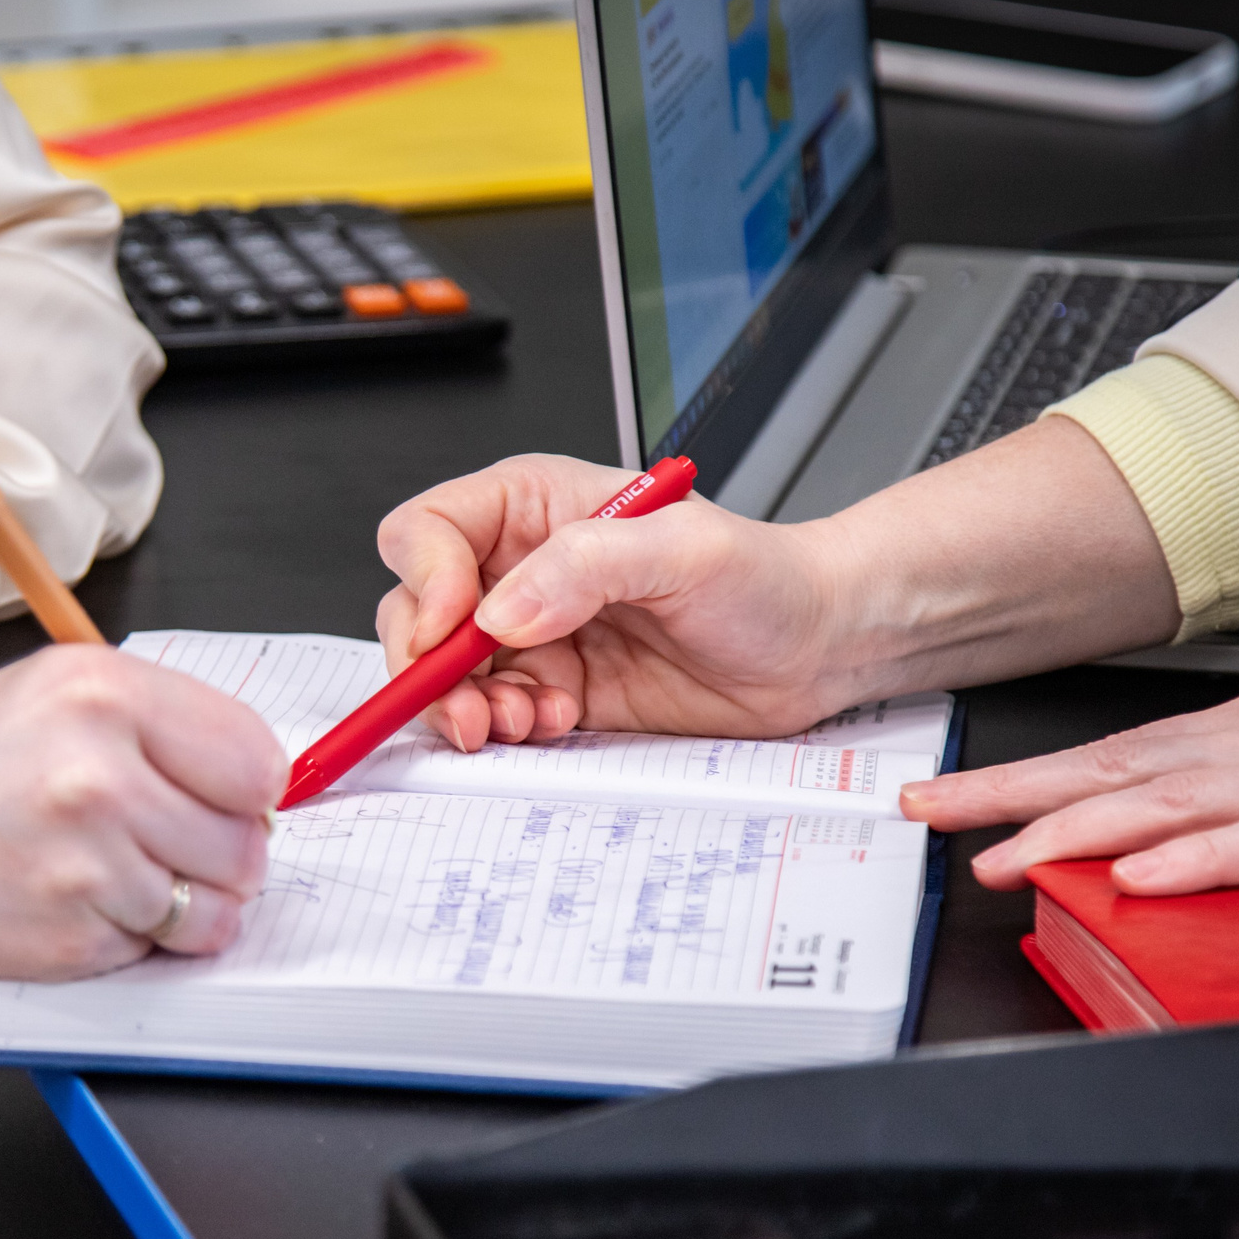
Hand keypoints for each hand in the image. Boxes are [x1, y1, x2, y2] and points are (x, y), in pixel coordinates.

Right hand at [0, 643, 285, 976]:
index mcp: (105, 693)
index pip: (258, 762)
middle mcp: (99, 776)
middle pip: (246, 845)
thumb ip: (160, 724)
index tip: (223, 795)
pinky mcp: (66, 939)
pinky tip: (72, 901)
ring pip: (212, 910)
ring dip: (179, 903)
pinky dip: (128, 938)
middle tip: (162, 838)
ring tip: (111, 871)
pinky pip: (153, 951)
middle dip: (219, 851)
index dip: (247, 787)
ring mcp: (84, 867)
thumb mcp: (54, 689)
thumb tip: (258, 780)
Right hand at [373, 420, 1177, 750]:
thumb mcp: (683, 549)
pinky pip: (494, 716)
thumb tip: (503, 609)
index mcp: (534, 506)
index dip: (426, 577)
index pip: (429, 531)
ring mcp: (534, 635)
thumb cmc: (766, 577)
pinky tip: (554, 724)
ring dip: (465, 707)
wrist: (820, 647)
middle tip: (465, 701)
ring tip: (517, 720)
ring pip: (446, 675)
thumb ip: (585, 566)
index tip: (457, 622)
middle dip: (428, 663)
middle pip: (418, 610)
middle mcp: (522, 567)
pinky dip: (506, 731)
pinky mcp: (556, 691)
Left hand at [906, 620, 1238, 894]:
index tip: (951, 798)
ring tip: (1000, 856)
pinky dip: (1200, 860)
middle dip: (1012, 795)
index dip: (1027, 779)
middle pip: (1112, 771)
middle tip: (926, 816)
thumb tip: (1177, 832)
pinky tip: (1139, 878)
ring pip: (1167, 805)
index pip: (1115, 756)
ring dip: (1075, 830)